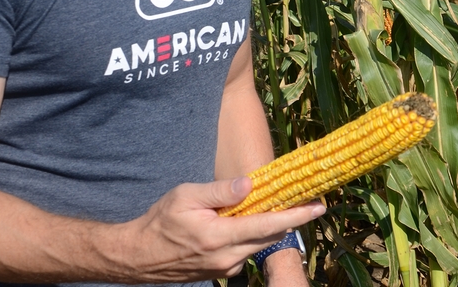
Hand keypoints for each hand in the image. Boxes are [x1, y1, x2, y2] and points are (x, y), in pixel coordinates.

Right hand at [110, 177, 323, 282]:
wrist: (138, 257)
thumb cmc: (160, 222)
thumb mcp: (186, 196)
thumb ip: (220, 192)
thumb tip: (250, 184)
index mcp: (220, 236)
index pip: (268, 224)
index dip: (297, 214)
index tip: (318, 206)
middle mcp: (227, 257)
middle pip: (270, 236)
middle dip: (291, 218)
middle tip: (308, 200)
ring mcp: (225, 268)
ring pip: (259, 245)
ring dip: (270, 226)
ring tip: (274, 206)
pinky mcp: (222, 272)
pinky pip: (245, 252)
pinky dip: (251, 236)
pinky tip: (241, 222)